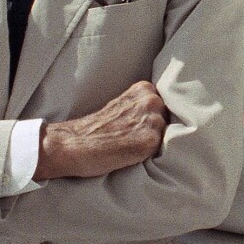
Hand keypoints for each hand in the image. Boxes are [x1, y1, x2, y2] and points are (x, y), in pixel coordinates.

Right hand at [35, 80, 166, 179]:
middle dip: (156, 129)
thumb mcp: (121, 105)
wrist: (74, 143)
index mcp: (144, 89)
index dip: (153, 119)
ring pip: (167, 134)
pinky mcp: (150, 140)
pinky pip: (162, 150)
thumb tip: (162, 118)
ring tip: (132, 146)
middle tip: (133, 138)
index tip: (138, 126)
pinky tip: (133, 154)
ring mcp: (152, 120)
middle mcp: (151, 101)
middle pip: (169, 119)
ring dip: (154, 142)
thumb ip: (140, 106)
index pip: (165, 106)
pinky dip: (150, 154)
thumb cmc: (95, 128)